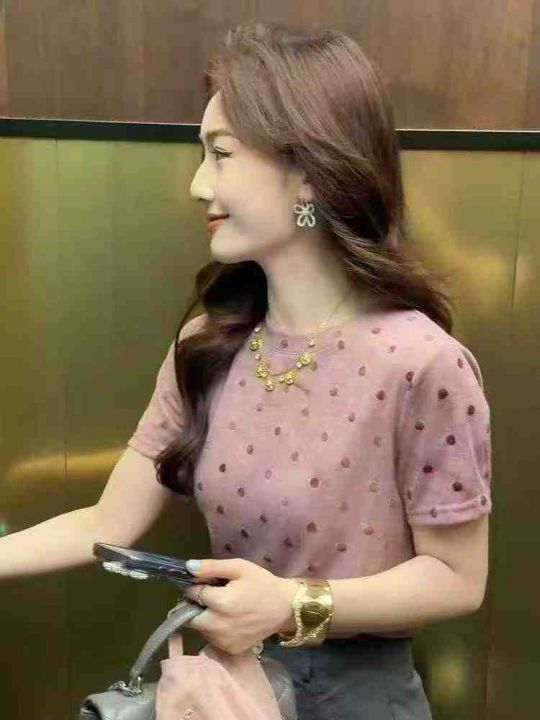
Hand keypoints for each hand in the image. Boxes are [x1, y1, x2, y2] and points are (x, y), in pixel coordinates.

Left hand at [181, 558, 296, 654]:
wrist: (285, 608)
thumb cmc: (262, 583)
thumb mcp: (239, 567)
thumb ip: (211, 567)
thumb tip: (187, 567)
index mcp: (221, 602)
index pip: (192, 594)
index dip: (195, 587)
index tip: (204, 583)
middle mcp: (218, 625)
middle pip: (190, 617)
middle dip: (194, 606)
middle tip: (209, 598)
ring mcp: (224, 641)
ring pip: (200, 629)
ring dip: (203, 618)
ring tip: (221, 608)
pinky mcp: (230, 649)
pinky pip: (212, 639)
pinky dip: (214, 630)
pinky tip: (228, 620)